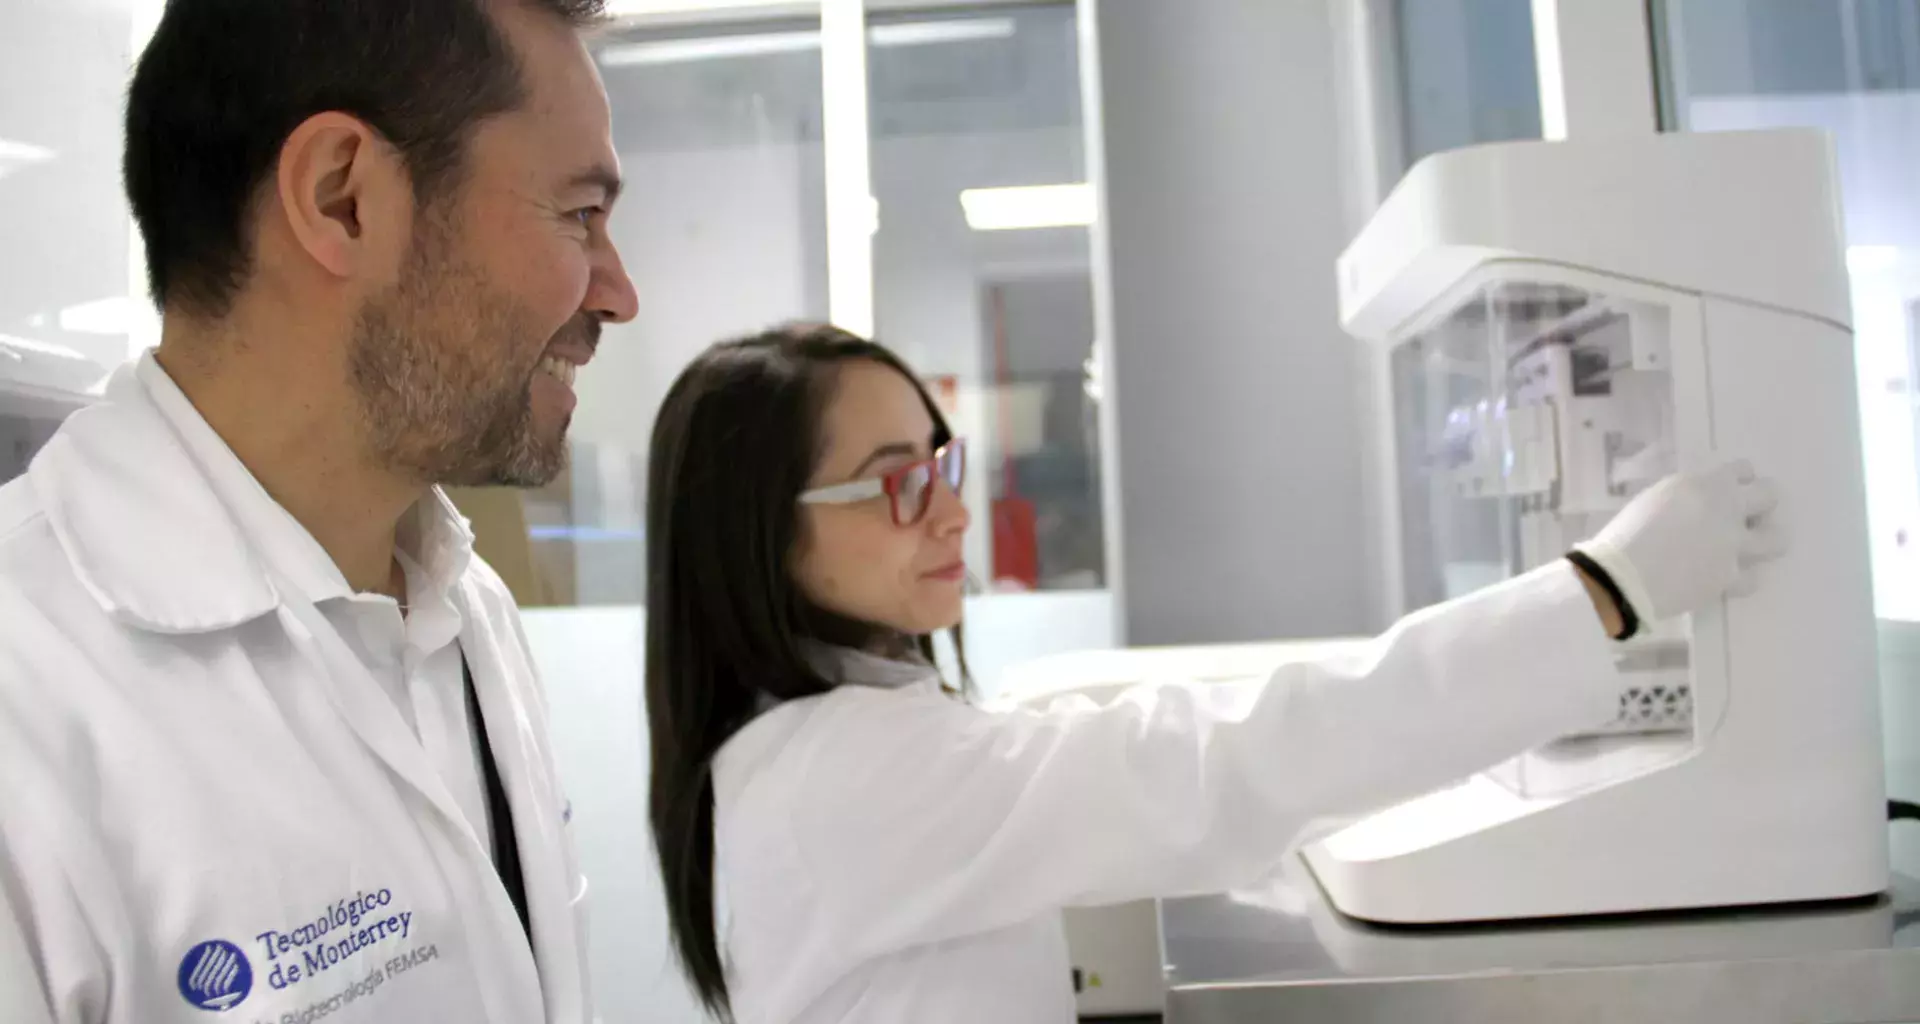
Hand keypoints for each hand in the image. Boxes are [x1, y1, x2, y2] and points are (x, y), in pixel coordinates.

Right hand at [1572, 459, 1786, 626]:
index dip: (1736, 480)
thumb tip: (1697, 505)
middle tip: (1742, 516)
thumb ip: (1686, 497)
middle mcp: (1731, 510)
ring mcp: (1736, 546)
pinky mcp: (1731, 579)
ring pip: (1777, 540)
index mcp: (1709, 484)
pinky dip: (1741, 577)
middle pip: (1770, 496)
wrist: (1625, 577)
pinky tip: (1725, 577)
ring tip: (1745, 548)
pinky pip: (1753, 578)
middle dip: (1760, 504)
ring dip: (1764, 540)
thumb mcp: (1657, 498)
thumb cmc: (1627, 530)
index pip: (1744, 470)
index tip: (1725, 489)